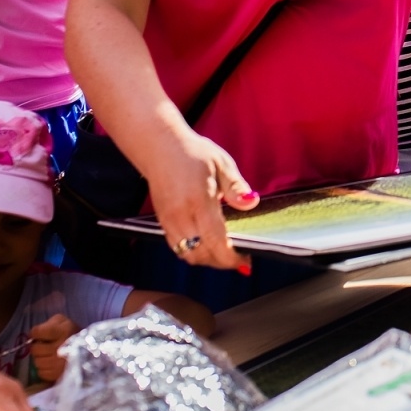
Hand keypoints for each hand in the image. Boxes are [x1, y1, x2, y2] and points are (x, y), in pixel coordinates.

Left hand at [28, 313, 77, 384]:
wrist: (89, 350)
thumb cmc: (72, 333)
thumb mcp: (63, 322)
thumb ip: (49, 323)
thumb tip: (33, 333)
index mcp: (62, 331)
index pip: (37, 332)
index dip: (35, 332)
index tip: (39, 333)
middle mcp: (59, 348)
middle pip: (35, 349)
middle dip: (37, 346)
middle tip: (44, 345)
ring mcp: (58, 364)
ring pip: (37, 362)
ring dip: (40, 358)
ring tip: (48, 355)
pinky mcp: (57, 375)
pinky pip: (41, 372)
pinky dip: (44, 368)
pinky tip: (51, 364)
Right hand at [145, 130, 257, 271]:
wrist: (159, 147)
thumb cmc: (193, 153)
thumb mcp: (222, 163)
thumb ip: (236, 187)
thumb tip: (251, 203)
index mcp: (199, 201)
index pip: (215, 240)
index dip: (231, 257)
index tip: (246, 261)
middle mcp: (180, 215)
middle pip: (201, 254)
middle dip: (221, 263)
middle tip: (239, 259)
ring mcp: (168, 221)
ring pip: (187, 255)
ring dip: (207, 260)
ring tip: (224, 254)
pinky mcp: (162, 222)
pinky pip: (177, 248)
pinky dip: (193, 252)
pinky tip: (206, 245)